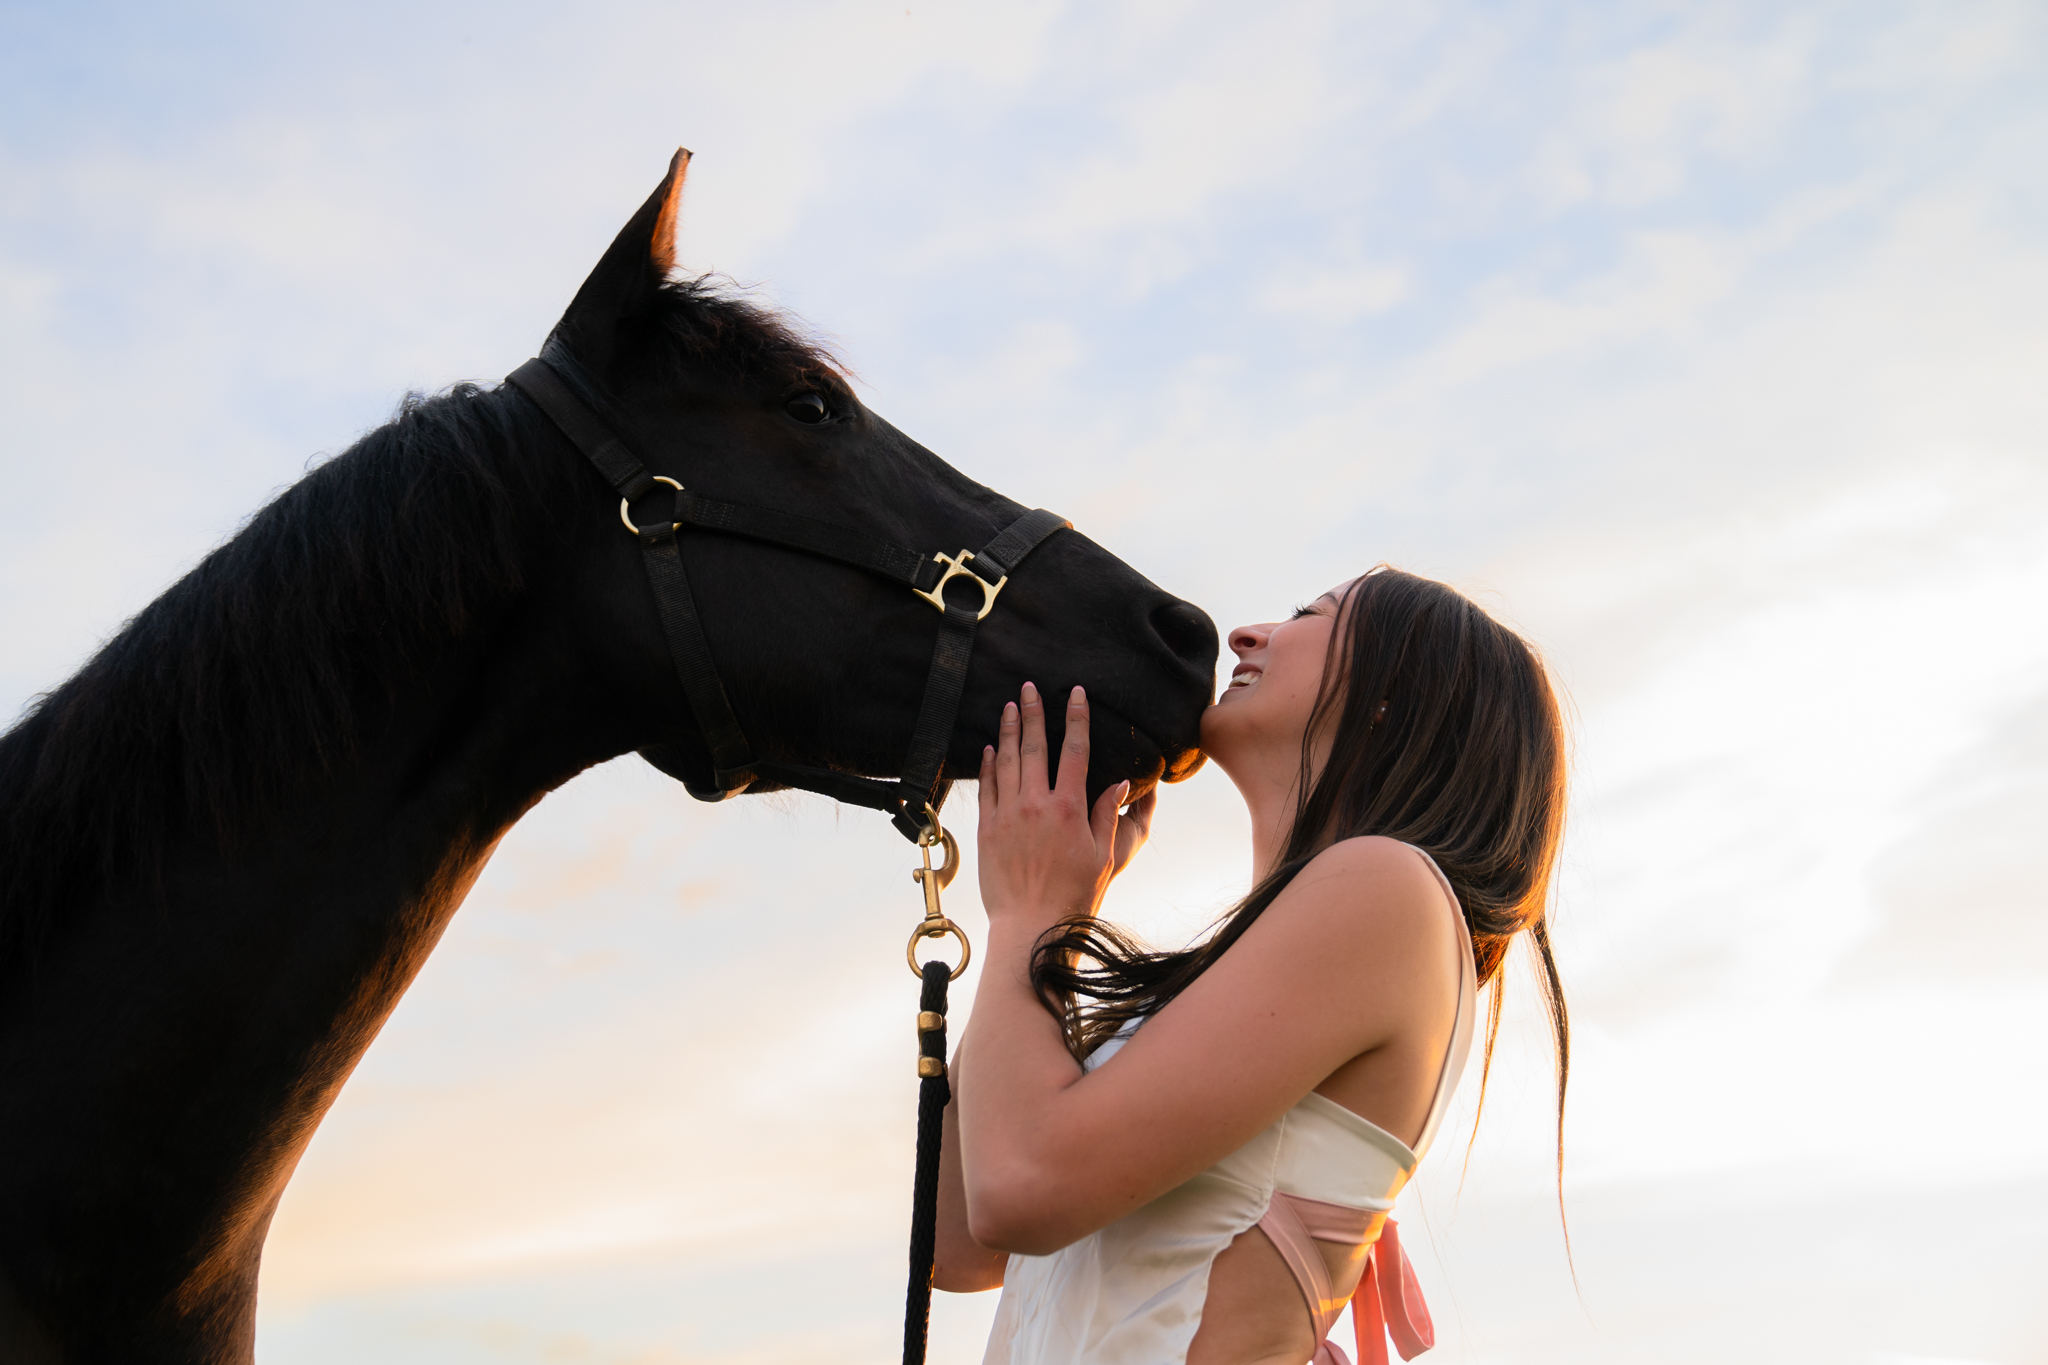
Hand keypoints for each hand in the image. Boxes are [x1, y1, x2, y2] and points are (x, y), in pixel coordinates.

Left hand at [977, 682, 1150, 931]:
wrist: (1032, 927)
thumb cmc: (1074, 896)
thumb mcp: (1103, 856)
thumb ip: (1108, 815)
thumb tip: (1120, 783)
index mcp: (1069, 808)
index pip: (1075, 751)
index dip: (1076, 718)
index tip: (1075, 693)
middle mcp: (1035, 805)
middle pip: (1035, 747)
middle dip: (1034, 713)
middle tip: (1029, 687)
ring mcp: (1007, 815)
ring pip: (1007, 762)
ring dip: (1009, 730)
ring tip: (1009, 706)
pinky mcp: (987, 830)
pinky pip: (987, 788)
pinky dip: (988, 765)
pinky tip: (989, 748)